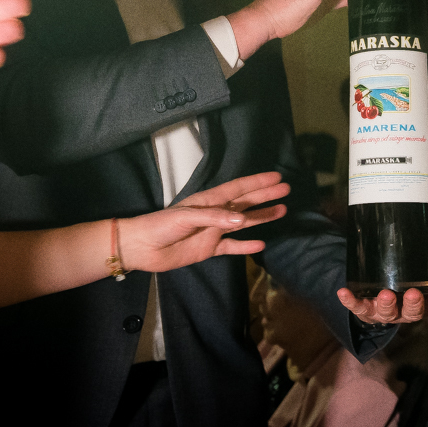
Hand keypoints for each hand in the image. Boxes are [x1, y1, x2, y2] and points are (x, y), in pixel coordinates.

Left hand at [118, 171, 290, 270]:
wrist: (142, 248)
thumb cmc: (160, 226)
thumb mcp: (186, 217)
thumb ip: (215, 218)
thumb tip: (243, 220)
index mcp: (209, 201)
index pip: (238, 189)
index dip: (257, 183)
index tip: (276, 178)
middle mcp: (215, 214)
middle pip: (245, 202)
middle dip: (264, 195)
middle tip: (285, 190)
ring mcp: (213, 231)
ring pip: (243, 223)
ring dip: (261, 217)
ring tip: (281, 211)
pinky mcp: (208, 249)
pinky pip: (232, 247)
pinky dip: (246, 245)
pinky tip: (261, 243)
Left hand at [336, 286, 427, 324]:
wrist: (374, 298)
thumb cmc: (401, 280)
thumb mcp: (417, 271)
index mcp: (422, 302)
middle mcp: (405, 311)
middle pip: (413, 312)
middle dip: (413, 303)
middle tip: (413, 293)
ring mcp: (385, 313)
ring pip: (387, 313)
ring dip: (386, 304)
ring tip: (385, 294)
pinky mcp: (365, 310)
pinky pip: (357, 307)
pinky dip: (350, 301)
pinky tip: (343, 292)